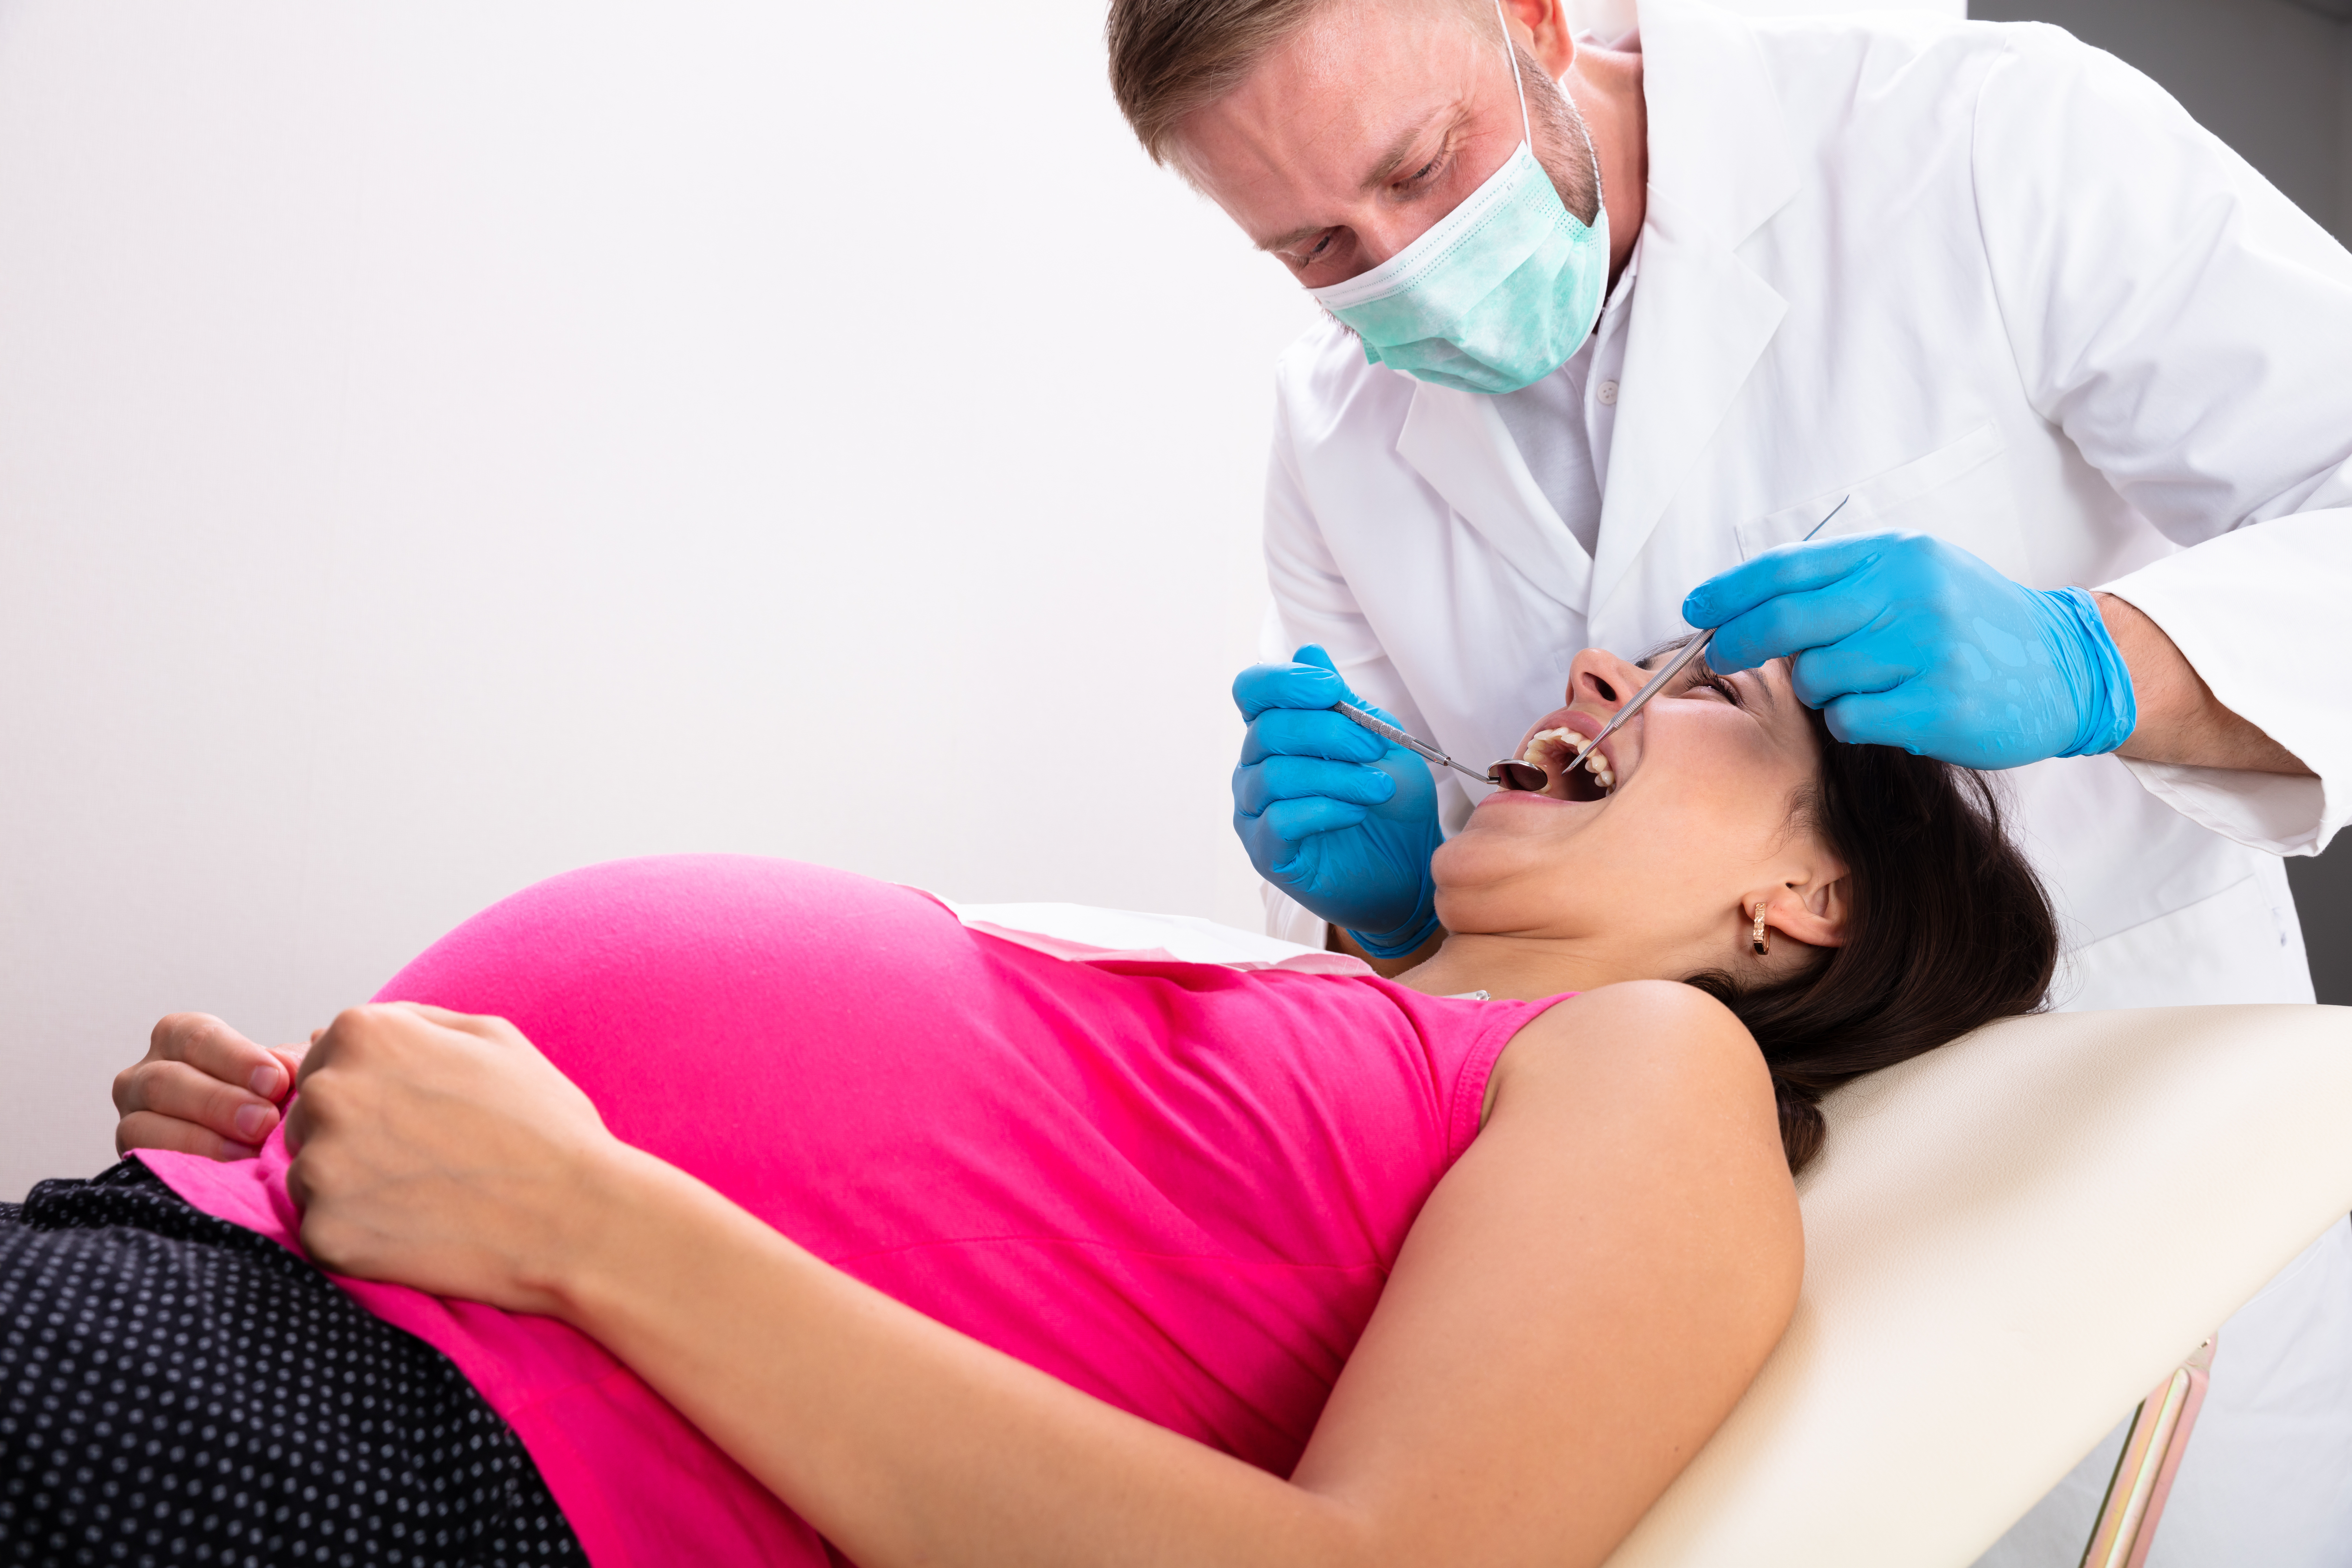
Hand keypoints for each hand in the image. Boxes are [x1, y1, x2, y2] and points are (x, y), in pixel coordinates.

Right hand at [114, 1013, 308, 1159]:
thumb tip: (306, 1052)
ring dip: (202, 1139)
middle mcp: (144, 1073)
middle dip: (219, 1102)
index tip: (276, 1081)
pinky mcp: (132, 1157)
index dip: (236, 1059)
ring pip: (145, 1124)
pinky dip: (188, 1164)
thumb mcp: (281, 1072)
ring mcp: (131, 1116)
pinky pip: (145, 1160)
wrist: (252, 1139)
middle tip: (265, 1121)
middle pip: (165, 1081)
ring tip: (250, 1150)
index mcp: (179, 1037)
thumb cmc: (268, 1094)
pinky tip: (228, 1170)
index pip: (198, 1038)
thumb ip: (292, 1061)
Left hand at [284, 1002, 623, 1313]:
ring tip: (423, 1194)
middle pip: (310, 1114)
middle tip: (425, 1158)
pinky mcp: (325, 1232)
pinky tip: (415, 1230)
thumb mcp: (493, 1036)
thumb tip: (338, 1032)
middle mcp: (329, 1093)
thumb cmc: (541, 1124)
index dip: (375, 1088)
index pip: (327, 1057)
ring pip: (311, 1172)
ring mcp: (321, 1165)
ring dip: (353, 1184)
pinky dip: (360, 1233)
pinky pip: (323, 1227)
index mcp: (364, 1035)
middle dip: (355, 1134)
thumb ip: (411, 1022)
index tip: (418, 1114)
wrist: (574, 1216)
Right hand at [1232, 645, 1442, 955]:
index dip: (1284, 682)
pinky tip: (1355, 813)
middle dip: (1327, 732)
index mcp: (1277, 733)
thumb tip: (1310, 650)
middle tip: (1373, 748)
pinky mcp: (1265, 852)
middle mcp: (1253, 768)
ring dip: (1335, 776)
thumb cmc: (1390, 805)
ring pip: (1274, 776)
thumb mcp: (1380, 743)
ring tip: (1378, 787)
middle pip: (1267, 730)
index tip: (1330, 688)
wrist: (1407, 872)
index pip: (1252, 691)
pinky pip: (1280, 820)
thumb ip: (1344, 704)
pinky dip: (1324, 810)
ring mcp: (1253, 811)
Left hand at [1684, 532, 2136, 768]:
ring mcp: (1924, 652)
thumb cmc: (1972, 620)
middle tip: (1720, 655)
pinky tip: (1888, 709)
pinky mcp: (1936, 707)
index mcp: (1895, 554)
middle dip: (1738, 642)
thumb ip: (1841, 582)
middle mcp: (1908, 594)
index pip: (1787, 569)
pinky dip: (1853, 720)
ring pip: (1817, 678)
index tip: (1696, 609)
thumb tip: (1751, 603)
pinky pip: (1849, 720)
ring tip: (1866, 682)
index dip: (1729, 592)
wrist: (2065, 663)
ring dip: (1821, 688)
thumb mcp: (1914, 574)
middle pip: (1785, 622)